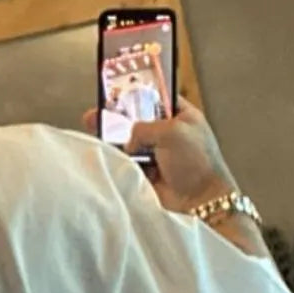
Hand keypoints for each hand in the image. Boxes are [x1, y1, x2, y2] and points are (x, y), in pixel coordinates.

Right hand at [83, 98, 236, 212]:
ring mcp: (157, 154)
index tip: (120, 90)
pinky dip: (118, 159)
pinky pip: (127, 162)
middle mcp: (170, 134)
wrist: (198, 201)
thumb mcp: (172, 131)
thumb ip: (144, 127)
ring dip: (115, 139)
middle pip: (138, 120)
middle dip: (119, 117)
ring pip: (129, 142)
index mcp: (183, 117)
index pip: (158, 97)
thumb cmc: (197, 163)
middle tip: (99, 112)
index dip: (140, 93)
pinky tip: (106, 153)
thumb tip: (128, 140)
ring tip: (95, 131)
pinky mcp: (147, 173)